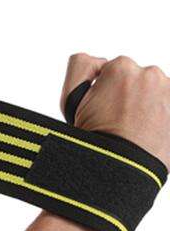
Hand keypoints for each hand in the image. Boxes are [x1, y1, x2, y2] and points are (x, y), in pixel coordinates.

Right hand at [60, 52, 169, 169]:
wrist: (118, 170)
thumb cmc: (94, 138)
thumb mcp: (70, 100)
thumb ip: (79, 65)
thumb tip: (99, 60)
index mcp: (120, 67)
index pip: (112, 71)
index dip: (104, 93)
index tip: (103, 112)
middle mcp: (150, 73)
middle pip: (138, 80)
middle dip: (130, 97)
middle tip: (119, 123)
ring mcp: (169, 90)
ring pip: (156, 92)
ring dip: (149, 106)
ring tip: (137, 130)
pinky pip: (168, 103)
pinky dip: (162, 114)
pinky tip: (153, 130)